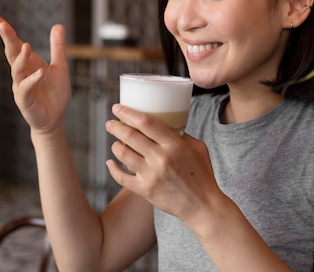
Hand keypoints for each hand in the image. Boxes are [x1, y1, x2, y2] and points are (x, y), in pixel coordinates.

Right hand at [0, 15, 71, 132]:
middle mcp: (21, 73)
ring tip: (27, 45)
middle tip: (1, 24)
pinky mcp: (25, 100)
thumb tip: (58, 25)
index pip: (15, 45)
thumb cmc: (55, 93)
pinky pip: (26, 88)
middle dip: (7, 39)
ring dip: (21, 58)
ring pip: (17, 70)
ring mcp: (21, 87)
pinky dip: (32, 79)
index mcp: (28, 64)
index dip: (7, 32)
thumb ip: (57, 47)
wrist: (55, 118)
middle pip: (11, 53)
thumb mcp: (60, 66)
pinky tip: (41, 72)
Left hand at [105, 104, 222, 223]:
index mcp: (174, 144)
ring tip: (115, 142)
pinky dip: (112, 168)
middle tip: (110, 123)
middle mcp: (161, 158)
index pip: (146, 122)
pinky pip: (121, 177)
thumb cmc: (202, 174)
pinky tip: (110, 162)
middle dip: (116, 126)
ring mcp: (151, 175)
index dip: (128, 112)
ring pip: (123, 154)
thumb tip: (166, 125)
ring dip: (115, 145)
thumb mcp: (198, 148)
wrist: (202, 205)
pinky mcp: (145, 190)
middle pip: (130, 135)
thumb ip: (181, 135)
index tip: (118, 108)